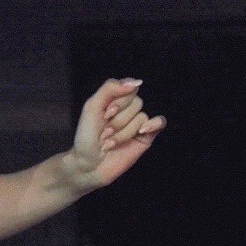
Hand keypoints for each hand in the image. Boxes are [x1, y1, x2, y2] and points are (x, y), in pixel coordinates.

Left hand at [63, 77, 164, 194]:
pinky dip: (154, 124)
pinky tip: (142, 131)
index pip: (129, 88)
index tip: (105, 115)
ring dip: (124, 132)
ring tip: (110, 142)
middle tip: (105, 132)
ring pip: (142, 117)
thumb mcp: (92, 106)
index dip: (118, 102)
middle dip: (119, 120)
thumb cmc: (86, 136)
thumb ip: (110, 88)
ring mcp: (137, 124)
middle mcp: (127, 110)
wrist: (87, 164)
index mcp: (115, 99)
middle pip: (137, 103)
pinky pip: (160, 123)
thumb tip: (137, 82)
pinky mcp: (145, 138)